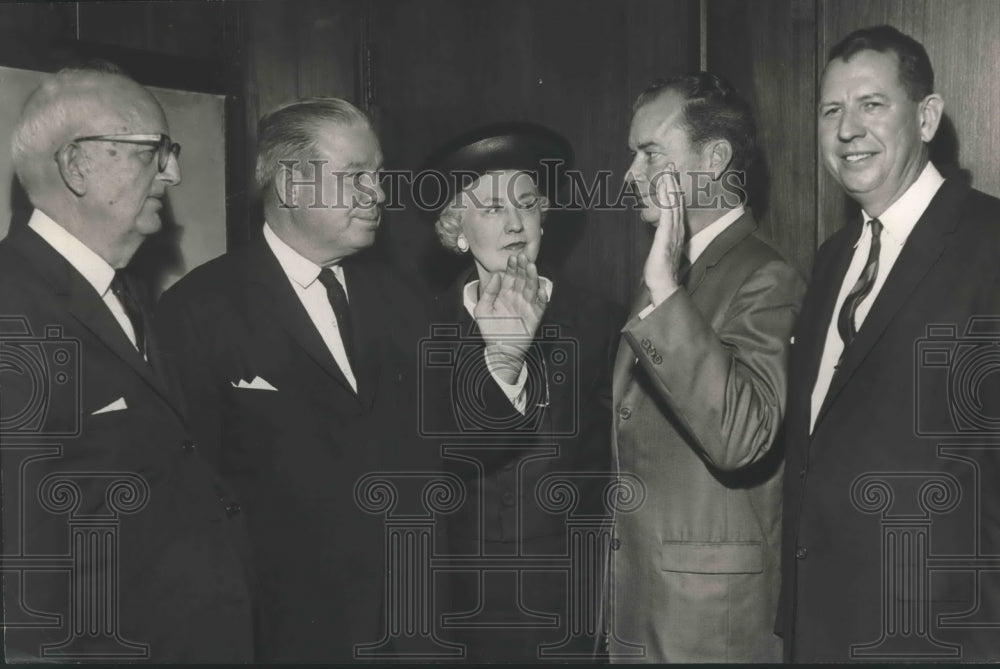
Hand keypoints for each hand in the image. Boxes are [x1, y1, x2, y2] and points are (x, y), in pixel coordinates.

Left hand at [474, 254, 547, 383]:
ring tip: (531, 267)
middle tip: (523, 257)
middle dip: (523, 268)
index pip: (510, 277)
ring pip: (531, 289)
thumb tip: (497, 275)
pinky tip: (541, 290)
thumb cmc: (490, 331)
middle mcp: (517, 298)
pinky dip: (542, 298)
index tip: (513, 257)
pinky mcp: (534, 317)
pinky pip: (540, 306)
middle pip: (522, 279)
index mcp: (505, 294)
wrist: (499, 350)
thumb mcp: (482, 310)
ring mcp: (526, 306)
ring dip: (532, 278)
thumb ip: (488, 292)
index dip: (512, 267)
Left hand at [642, 165, 686, 306]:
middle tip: (671, 166)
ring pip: (673, 205)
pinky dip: (667, 199)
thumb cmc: (661, 271)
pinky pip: (668, 214)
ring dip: (670, 187)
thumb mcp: (662, 252)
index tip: (670, 176)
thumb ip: (662, 242)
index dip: (674, 191)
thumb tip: (659, 237)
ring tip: (668, 171)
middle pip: (676, 202)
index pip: (676, 208)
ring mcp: (673, 232)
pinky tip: (664, 188)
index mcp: (676, 232)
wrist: (663, 285)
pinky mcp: (667, 236)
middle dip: (673, 183)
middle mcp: (677, 230)